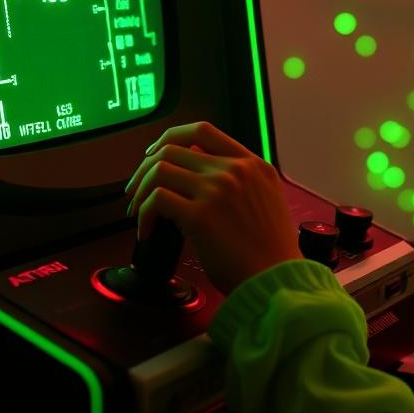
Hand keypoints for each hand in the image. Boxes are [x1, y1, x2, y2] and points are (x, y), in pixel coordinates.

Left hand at [125, 121, 301, 294]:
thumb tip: (199, 180)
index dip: (170, 138)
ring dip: (141, 190)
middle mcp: (234, 170)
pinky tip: (146, 232)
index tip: (155, 154)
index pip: (202, 131)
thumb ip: (242, 183)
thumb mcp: (267, 201)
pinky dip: (144, 215)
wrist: (277, 280)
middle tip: (136, 189)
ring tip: (137, 211)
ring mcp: (217, 190)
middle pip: (172, 149)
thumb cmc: (270, 253)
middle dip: (145, 168)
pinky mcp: (200, 216)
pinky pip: (156, 200)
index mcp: (253, 164)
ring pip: (160, 169)